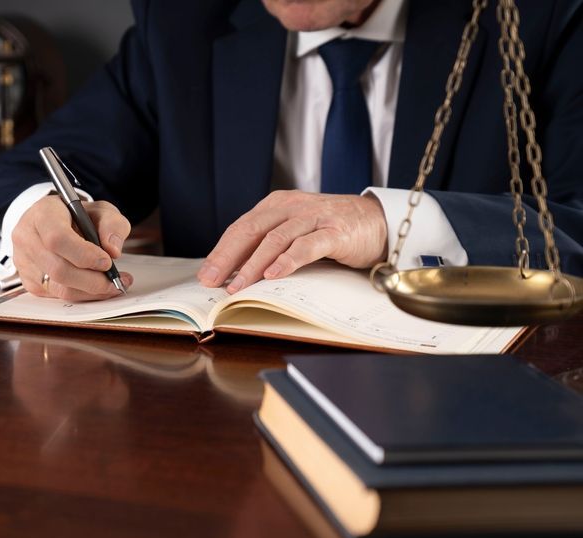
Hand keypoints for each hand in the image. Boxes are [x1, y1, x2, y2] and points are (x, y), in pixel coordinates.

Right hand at [12, 196, 133, 300]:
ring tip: (113, 285)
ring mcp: (24, 262)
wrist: (54, 223)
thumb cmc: (77, 216)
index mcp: (42, 214)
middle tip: (116, 281)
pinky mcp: (29, 282)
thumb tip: (113, 251)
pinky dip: (82, 295)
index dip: (84, 255)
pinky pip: (57, 296)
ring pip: (59, 288)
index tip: (107, 262)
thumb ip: (112, 224)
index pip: (57, 239)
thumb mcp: (100, 210)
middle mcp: (27, 238)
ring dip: (90, 291)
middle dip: (92, 280)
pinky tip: (96, 287)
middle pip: (58, 269)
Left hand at [197, 190, 387, 292]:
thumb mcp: (294, 231)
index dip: (221, 251)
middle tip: (212, 280)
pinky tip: (273, 275)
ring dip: (252, 264)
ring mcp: (313, 217)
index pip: (241, 227)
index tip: (205, 274)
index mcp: (277, 205)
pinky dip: (288, 260)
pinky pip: (306, 245)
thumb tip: (234, 272)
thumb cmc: (331, 229)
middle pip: (251, 231)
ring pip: (275, 239)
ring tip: (237, 286)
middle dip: (228, 258)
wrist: (378, 221)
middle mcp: (292, 207)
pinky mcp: (335, 231)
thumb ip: (268, 244)